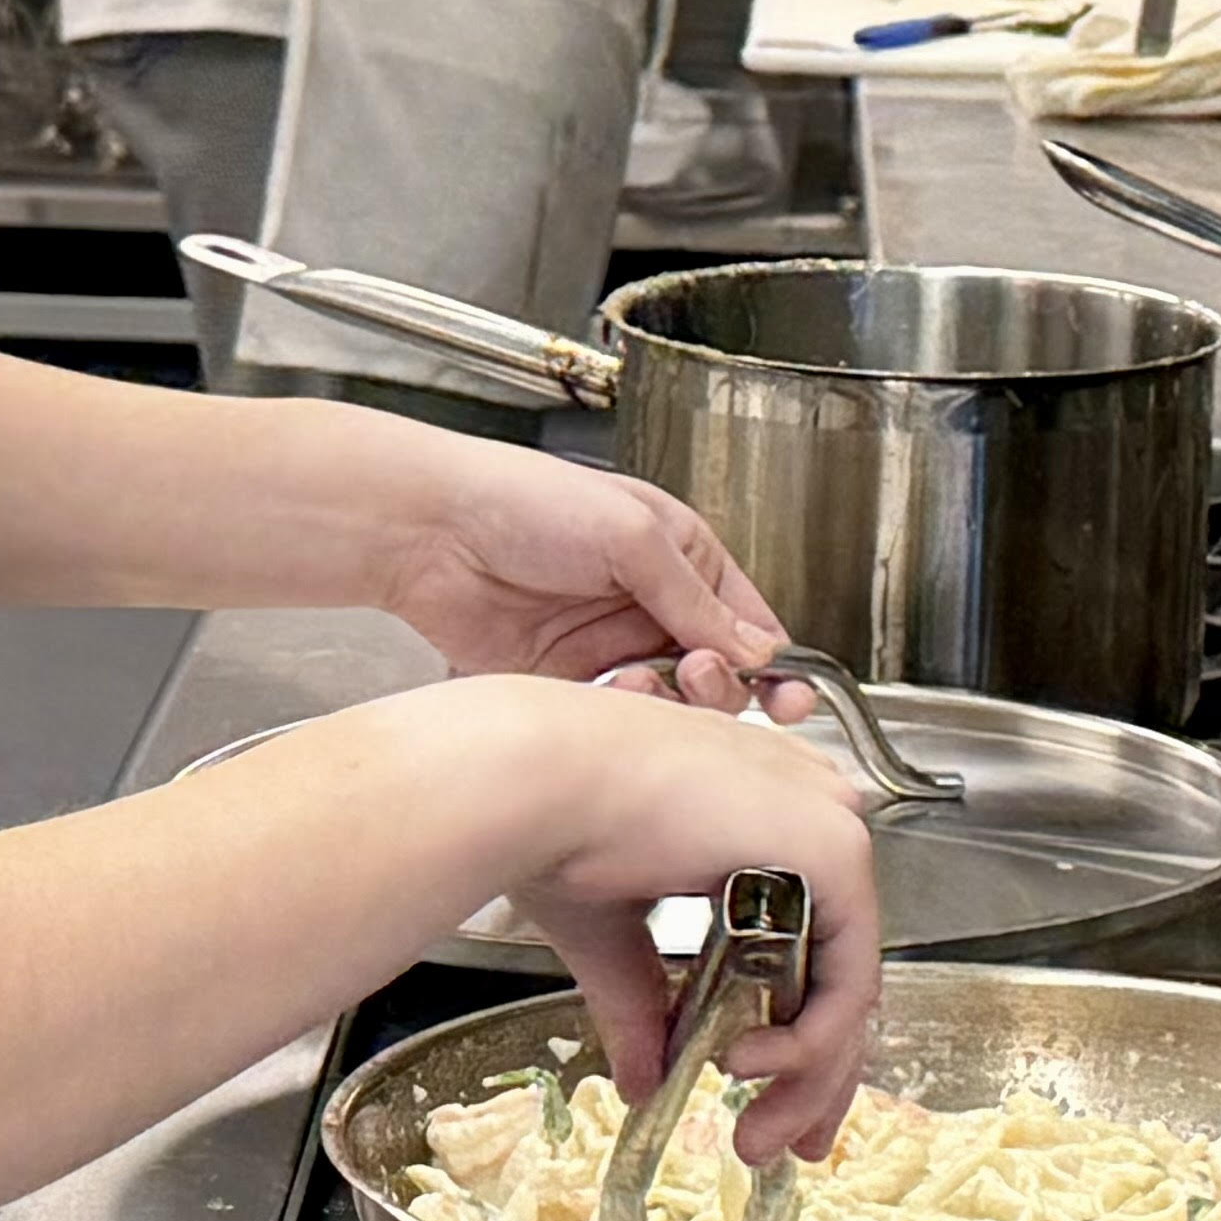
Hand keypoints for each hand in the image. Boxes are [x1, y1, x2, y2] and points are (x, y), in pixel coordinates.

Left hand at [358, 429, 790, 696]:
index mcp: (680, 557)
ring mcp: (608, 647)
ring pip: (670, 704)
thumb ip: (697, 600)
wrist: (431, 532)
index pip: (748, 621)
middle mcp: (650, 605)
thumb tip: (757, 652)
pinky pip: (617, 719)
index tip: (789, 698)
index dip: (774, 663)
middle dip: (721, 684)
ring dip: (669, 704)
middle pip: (718, 672)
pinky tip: (608, 694)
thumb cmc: (522, 501)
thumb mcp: (632, 535)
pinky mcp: (567, 683)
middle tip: (698, 677)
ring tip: (644, 682)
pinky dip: (624, 717)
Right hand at [465, 680, 887, 1162]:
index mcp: (760, 811)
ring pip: (849, 983)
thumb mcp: (611, 932)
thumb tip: (642, 1083)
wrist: (536, 781)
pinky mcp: (834, 849)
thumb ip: (643, 1005)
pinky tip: (750, 1065)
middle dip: (814, 1076)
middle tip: (783, 1143)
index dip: (798, 1029)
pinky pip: (848, 977)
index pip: (811, 937)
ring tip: (756, 1131)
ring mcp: (828, 825)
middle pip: (839, 968)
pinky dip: (809, 1041)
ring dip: (806, 1078)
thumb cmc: (551, 822)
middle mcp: (807, 809)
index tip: (764, 1096)